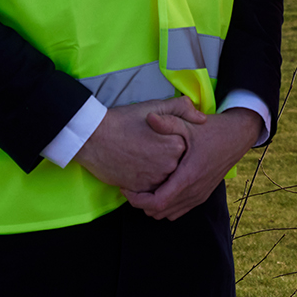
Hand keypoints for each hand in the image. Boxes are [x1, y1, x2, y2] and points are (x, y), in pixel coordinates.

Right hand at [73, 96, 199, 192]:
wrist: (94, 138)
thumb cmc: (124, 120)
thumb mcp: (155, 107)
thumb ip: (182, 108)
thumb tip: (202, 118)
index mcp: (177, 144)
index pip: (186, 146)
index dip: (172, 140)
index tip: (161, 136)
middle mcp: (169, 165)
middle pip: (176, 163)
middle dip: (166, 157)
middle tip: (149, 146)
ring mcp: (155, 180)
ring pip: (165, 177)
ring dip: (157, 170)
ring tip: (143, 156)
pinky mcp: (141, 190)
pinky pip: (151, 189)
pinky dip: (146, 180)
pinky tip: (136, 167)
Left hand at [124, 107, 262, 220]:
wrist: (236, 137)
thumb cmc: (211, 130)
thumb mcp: (189, 123)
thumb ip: (168, 122)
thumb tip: (149, 118)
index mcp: (188, 176)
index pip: (157, 202)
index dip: (137, 199)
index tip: (126, 187)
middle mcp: (194, 192)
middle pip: (159, 212)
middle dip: (141, 203)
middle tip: (131, 186)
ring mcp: (198, 196)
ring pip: (168, 214)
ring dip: (153, 205)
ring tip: (143, 187)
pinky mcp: (201, 196)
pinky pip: (178, 211)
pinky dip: (165, 205)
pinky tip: (159, 188)